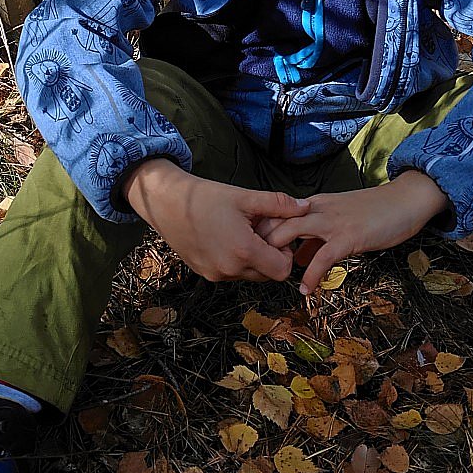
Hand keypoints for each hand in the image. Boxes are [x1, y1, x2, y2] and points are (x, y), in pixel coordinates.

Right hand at [122, 159, 308, 283]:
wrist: (167, 203)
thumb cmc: (205, 198)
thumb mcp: (245, 197)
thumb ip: (279, 205)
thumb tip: (304, 207)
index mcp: (243, 252)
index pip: (282, 270)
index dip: (285, 254)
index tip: (275, 234)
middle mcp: (229, 270)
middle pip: (267, 274)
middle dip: (269, 255)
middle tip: (258, 231)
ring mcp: (215, 274)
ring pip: (249, 275)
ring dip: (252, 258)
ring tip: (241, 232)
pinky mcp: (205, 273)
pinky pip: (231, 274)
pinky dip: (235, 260)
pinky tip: (226, 238)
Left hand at [262, 171, 449, 294]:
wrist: (407, 200)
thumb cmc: (376, 212)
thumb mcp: (340, 221)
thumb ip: (316, 237)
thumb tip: (298, 259)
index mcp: (314, 205)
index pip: (275, 213)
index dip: (259, 232)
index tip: (251, 251)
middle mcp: (317, 209)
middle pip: (274, 221)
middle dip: (259, 244)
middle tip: (256, 267)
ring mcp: (332, 222)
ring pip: (290, 233)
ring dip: (277, 257)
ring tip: (273, 277)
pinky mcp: (348, 237)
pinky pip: (322, 258)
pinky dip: (310, 276)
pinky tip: (305, 291)